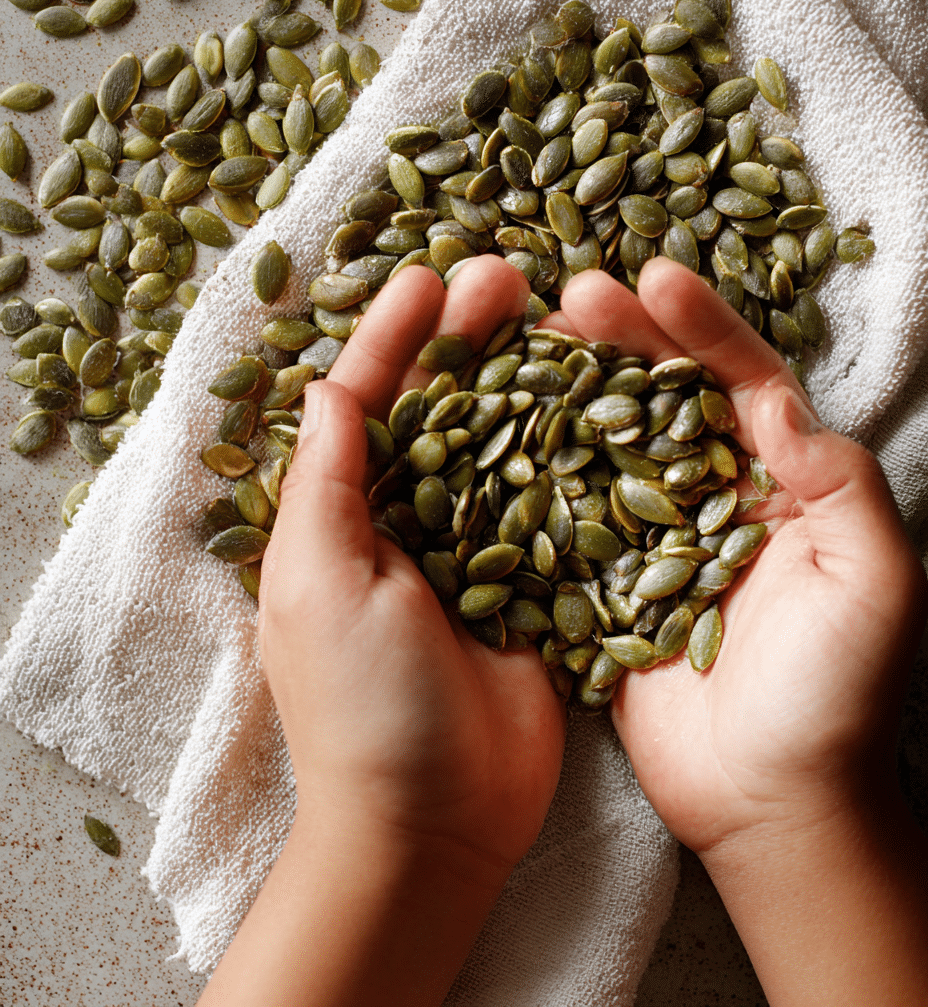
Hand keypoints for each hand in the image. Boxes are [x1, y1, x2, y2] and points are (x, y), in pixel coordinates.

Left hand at [259, 254, 565, 880]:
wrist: (434, 826)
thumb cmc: (359, 707)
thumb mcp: (319, 583)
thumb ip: (325, 481)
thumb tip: (327, 384)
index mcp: (342, 516)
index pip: (366, 403)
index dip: (394, 337)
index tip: (428, 277)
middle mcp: (406, 522)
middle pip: (440, 408)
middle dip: (468, 339)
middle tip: (509, 275)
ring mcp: (474, 552)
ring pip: (501, 444)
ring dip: (524, 380)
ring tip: (560, 316)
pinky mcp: (533, 587)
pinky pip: (554, 505)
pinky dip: (572, 453)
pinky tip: (603, 399)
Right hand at [549, 256, 926, 854]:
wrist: (772, 805)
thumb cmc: (839, 697)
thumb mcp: (875, 584)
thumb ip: (838, 487)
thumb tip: (780, 406)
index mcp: (784, 483)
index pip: (741, 382)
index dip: (701, 326)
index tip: (655, 276)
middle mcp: (714, 496)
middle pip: (663, 396)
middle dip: (623, 339)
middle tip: (572, 294)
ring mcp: (654, 537)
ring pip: (607, 441)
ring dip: (571, 388)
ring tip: (524, 338)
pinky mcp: (604, 583)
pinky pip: (566, 514)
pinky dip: (533, 469)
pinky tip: (494, 428)